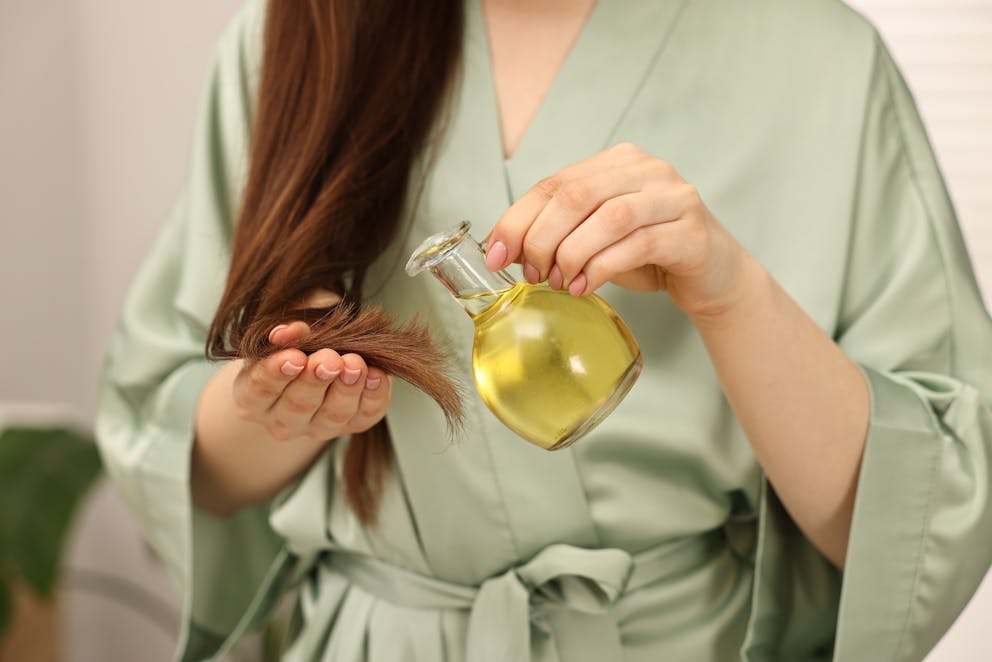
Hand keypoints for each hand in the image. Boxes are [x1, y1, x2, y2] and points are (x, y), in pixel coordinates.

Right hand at [231, 291, 391, 442]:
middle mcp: (282, 419)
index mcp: (253, 396)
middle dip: (315, 380)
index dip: (277, 373)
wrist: (314, 357)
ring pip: (332, 416)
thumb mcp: (283, 327)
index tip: (294, 356)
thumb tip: (293, 330)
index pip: (260, 389)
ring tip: (355, 364)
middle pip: (297, 405)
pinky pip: (364, 416)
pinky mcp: (351, 425)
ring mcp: (317, 427)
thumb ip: (286, 327)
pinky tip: (377, 374)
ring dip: (346, 389)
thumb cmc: (292, 340)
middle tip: (329, 359)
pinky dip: (373, 395)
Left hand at [485, 142, 753, 317]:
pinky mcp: (692, 231)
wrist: (712, 275)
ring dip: (571, 255)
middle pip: (576, 196)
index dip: (518, 219)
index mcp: (618, 162)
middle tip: (531, 273)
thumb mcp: (596, 237)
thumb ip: (559, 231)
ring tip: (558, 282)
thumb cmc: (648, 254)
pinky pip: (637, 244)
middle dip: (541, 238)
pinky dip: (601, 269)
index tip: (496, 254)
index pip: (555, 183)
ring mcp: (674, 197)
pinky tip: (584, 287)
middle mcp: (648, 170)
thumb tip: (504, 249)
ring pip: (607, 217)